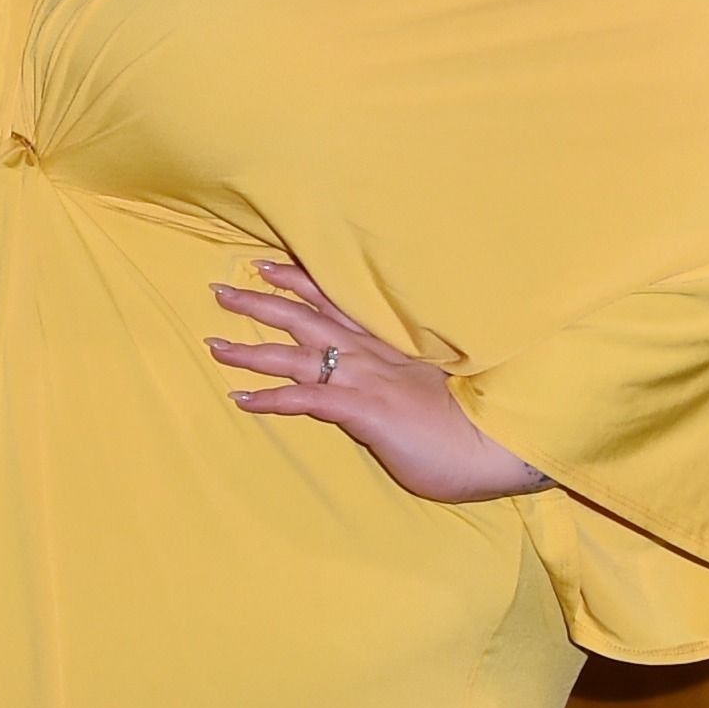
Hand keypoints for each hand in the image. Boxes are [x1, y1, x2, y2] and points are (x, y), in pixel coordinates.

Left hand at [206, 259, 552, 502]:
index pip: (335, 303)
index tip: (267, 265)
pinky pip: (305, 399)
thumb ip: (397, 381)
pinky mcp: (361, 410)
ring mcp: (364, 379)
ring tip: (213, 344)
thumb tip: (376, 388)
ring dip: (249, 349)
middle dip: (258, 301)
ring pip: (294, 354)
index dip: (298, 282)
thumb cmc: (469, 423)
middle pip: (304, 317)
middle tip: (220, 289)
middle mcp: (370, 354)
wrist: (495, 442)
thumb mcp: (429, 389)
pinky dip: (268, 398)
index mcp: (388, 345)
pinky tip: (240, 398)